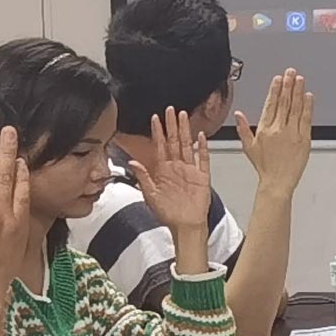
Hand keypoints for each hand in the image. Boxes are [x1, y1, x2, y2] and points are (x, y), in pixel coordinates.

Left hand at [125, 108, 212, 232]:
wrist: (184, 226)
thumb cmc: (167, 213)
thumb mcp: (150, 195)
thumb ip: (143, 177)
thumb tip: (132, 162)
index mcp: (163, 171)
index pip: (160, 146)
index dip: (157, 132)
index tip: (155, 118)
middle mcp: (176, 167)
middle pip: (174, 141)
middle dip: (171, 125)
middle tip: (170, 109)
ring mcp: (190, 170)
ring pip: (187, 146)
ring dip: (185, 131)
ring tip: (184, 116)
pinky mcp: (202, 177)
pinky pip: (203, 159)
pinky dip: (203, 148)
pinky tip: (202, 137)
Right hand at [237, 69, 314, 199]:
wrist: (278, 182)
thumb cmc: (265, 167)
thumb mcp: (249, 147)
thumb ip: (243, 129)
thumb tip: (238, 114)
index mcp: (265, 130)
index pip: (270, 105)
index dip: (274, 90)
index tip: (277, 79)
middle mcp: (279, 129)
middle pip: (284, 102)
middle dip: (287, 85)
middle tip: (290, 72)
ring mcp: (293, 134)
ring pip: (296, 108)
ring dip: (298, 91)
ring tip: (299, 79)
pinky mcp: (304, 140)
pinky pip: (306, 119)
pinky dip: (308, 106)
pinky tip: (308, 96)